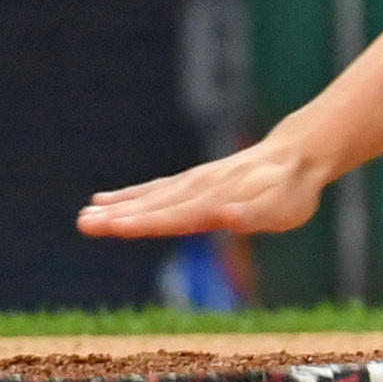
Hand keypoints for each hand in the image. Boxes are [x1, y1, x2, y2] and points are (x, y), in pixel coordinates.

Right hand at [79, 135, 326, 241]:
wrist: (299, 155)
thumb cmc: (292, 192)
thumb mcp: (282, 209)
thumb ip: (253, 215)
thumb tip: (229, 217)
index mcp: (218, 203)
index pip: (175, 216)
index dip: (145, 222)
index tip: (114, 226)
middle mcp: (201, 190)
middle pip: (155, 206)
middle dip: (120, 216)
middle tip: (84, 223)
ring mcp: (195, 183)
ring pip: (151, 196)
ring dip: (119, 206)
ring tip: (86, 214)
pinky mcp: (194, 180)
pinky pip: (157, 187)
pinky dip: (132, 194)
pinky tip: (106, 198)